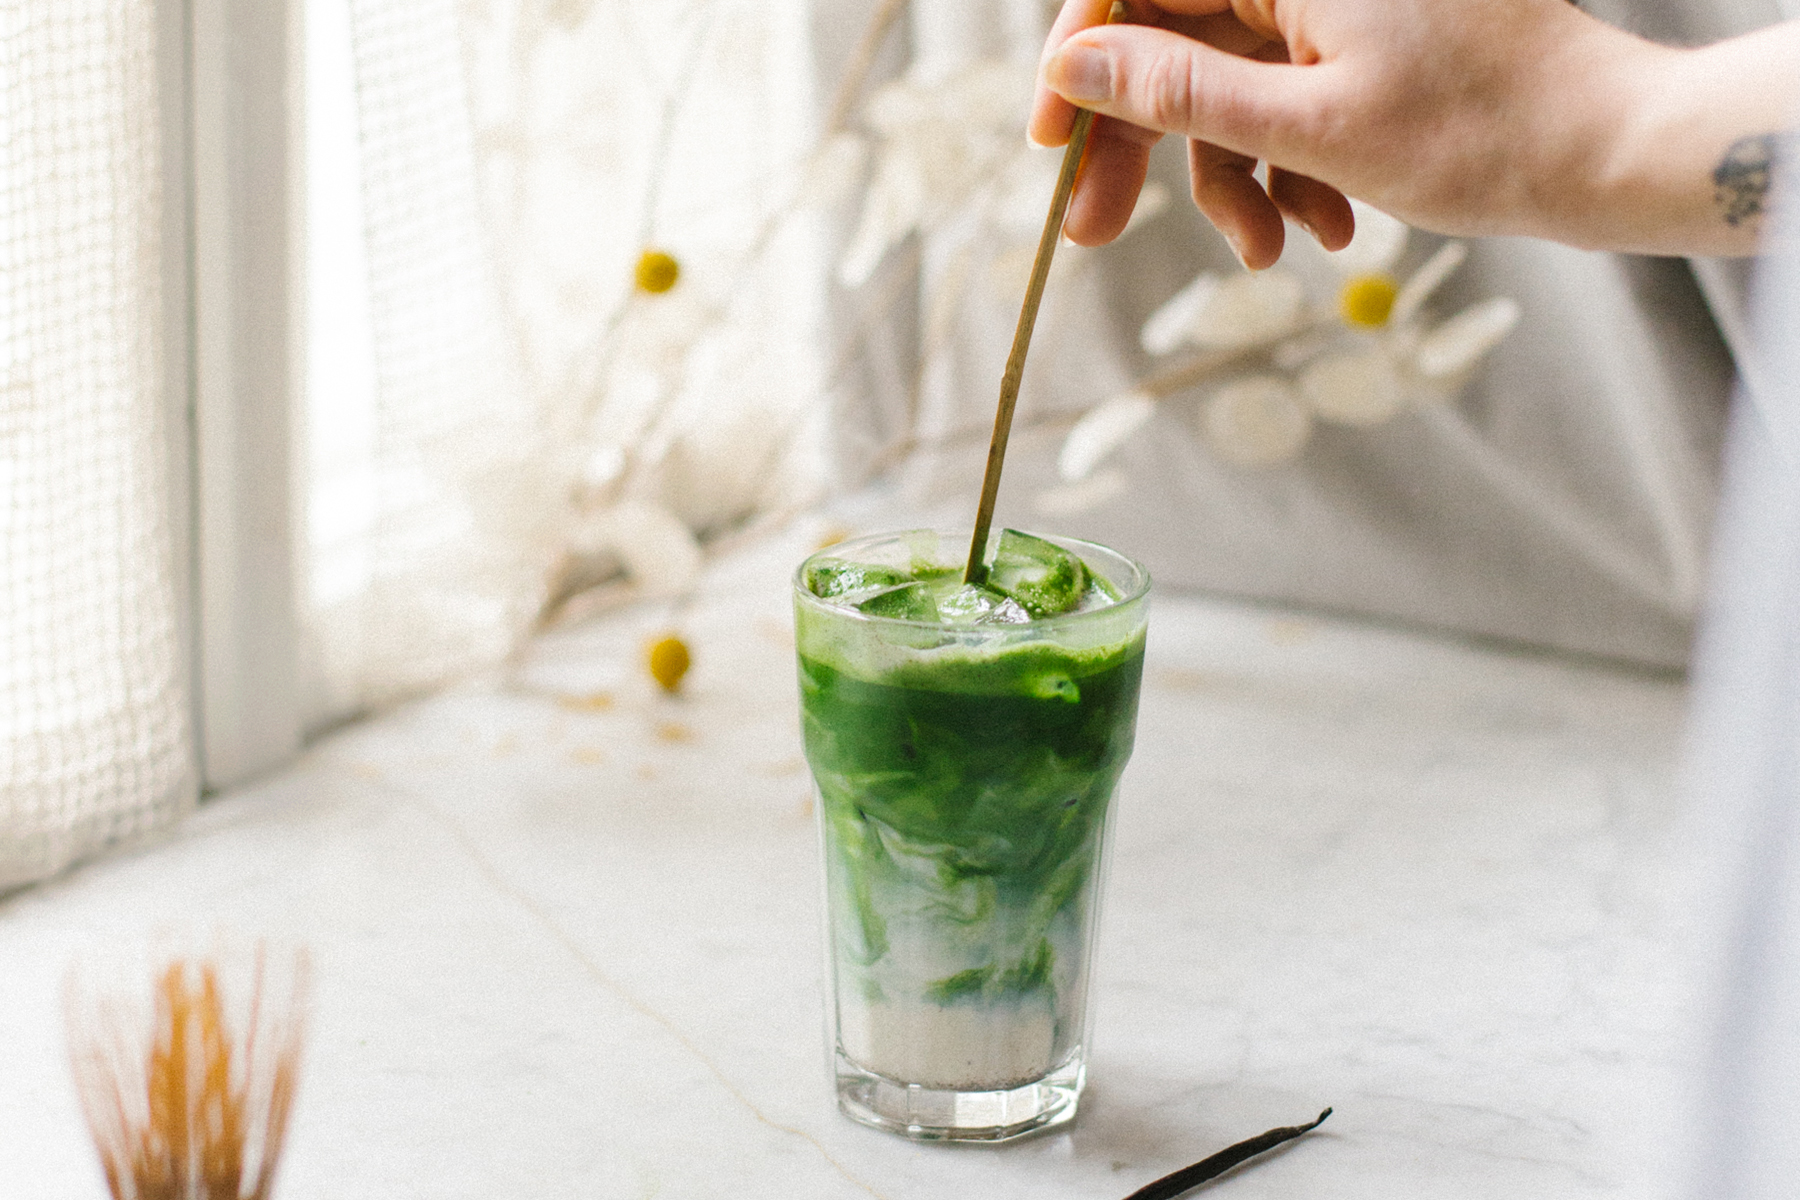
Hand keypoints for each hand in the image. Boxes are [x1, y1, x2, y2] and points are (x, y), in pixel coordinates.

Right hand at [1031, 0, 1799, 262]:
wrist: (1608, 154)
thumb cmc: (1482, 132)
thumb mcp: (1308, 124)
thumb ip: (1179, 90)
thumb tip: (1072, 67)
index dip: (1080, 60)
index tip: (1053, 142)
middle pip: (1170, 40)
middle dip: (1142, 142)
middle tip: (1097, 229)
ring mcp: (1330, 6)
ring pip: (1222, 86)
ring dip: (1229, 176)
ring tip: (1270, 247)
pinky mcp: (1354, 45)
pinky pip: (1278, 103)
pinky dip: (1282, 169)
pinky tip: (1324, 224)